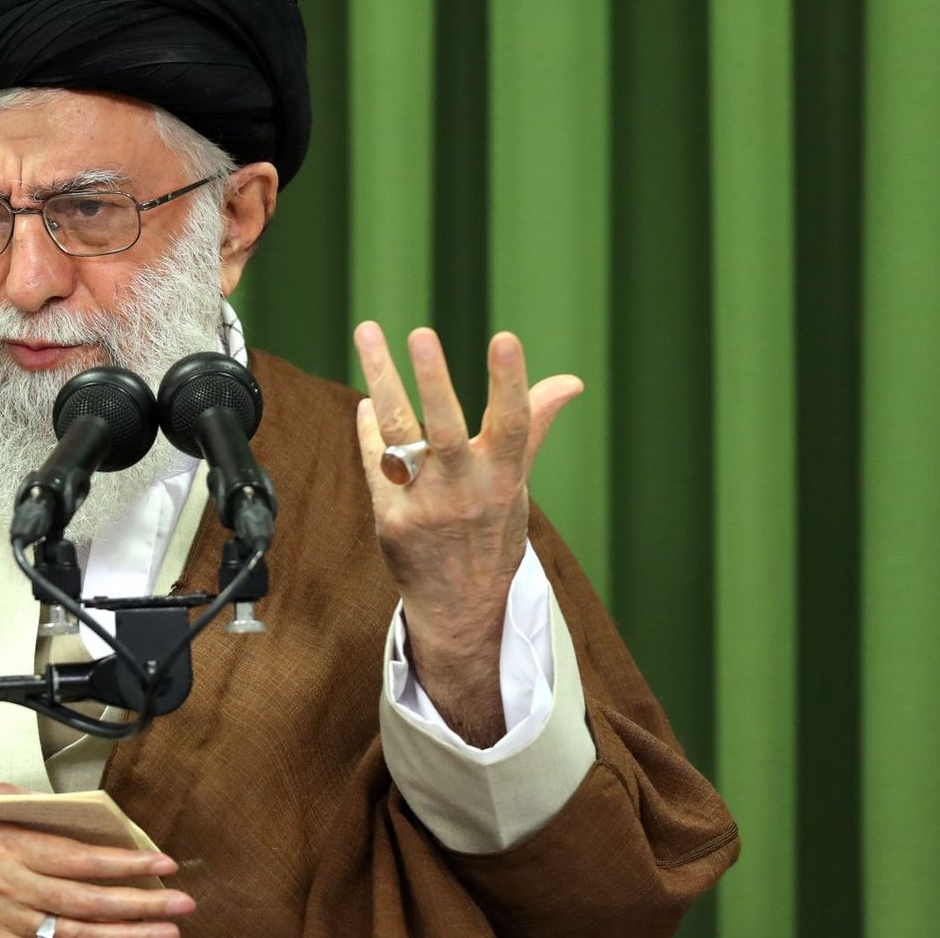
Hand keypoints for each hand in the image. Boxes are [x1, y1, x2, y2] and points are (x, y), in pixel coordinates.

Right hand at [0, 783, 193, 936]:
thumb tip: (41, 800)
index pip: (78, 857)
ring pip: (72, 933)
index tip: (161, 862)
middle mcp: (5, 890)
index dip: (125, 861)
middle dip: (140, 904)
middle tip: (180, 904)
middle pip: (86, 899)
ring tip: (163, 935)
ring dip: (121, 936)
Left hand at [352, 322, 581, 746]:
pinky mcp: (390, 520)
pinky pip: (374, 461)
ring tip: (369, 332)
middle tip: (421, 333)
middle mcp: (465, 491)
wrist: (462, 608)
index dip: (510, 381)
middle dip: (434, 380)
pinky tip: (368, 403)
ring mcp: (425, 506)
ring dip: (383, 382)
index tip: (506, 337)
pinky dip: (369, 429)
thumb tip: (571, 381)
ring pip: (399, 435)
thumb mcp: (517, 484)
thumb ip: (532, 426)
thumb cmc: (492, 532)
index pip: (512, 424)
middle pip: (445, 428)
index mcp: (504, 479)